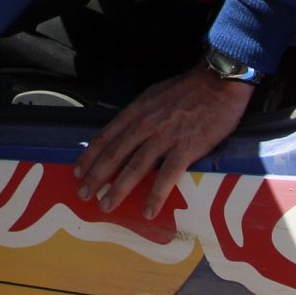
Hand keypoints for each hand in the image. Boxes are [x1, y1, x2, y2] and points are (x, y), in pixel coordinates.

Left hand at [73, 64, 254, 220]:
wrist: (218, 83)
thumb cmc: (187, 89)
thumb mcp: (154, 95)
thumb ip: (139, 113)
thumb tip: (126, 129)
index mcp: (136, 111)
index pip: (106, 136)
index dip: (90, 156)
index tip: (78, 172)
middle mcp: (145, 125)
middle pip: (115, 154)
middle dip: (97, 177)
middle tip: (83, 195)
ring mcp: (164, 137)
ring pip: (135, 167)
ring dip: (118, 189)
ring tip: (105, 205)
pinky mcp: (186, 149)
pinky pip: (167, 176)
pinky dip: (156, 195)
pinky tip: (148, 211)